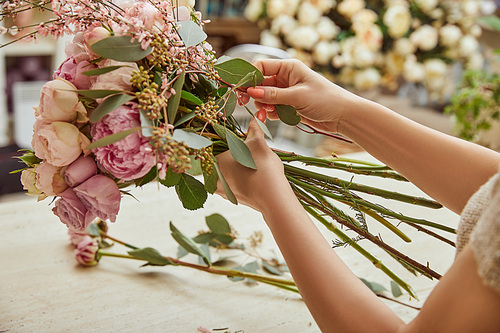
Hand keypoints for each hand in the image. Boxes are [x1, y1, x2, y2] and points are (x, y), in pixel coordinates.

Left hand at [215, 118, 288, 210]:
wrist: (273, 196)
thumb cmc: (262, 167)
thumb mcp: (258, 143)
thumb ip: (255, 128)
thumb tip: (258, 114)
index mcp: (214, 160)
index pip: (209, 146)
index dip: (218, 140)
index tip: (225, 137)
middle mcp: (213, 176)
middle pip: (214, 160)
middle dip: (223, 154)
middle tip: (237, 148)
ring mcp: (222, 190)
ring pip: (220, 174)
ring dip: (228, 168)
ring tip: (243, 162)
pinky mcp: (231, 198)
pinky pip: (228, 186)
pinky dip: (234, 180)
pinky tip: (245, 176)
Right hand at [246, 59, 361, 133]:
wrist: (343, 115)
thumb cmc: (325, 99)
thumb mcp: (297, 96)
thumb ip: (273, 95)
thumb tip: (251, 92)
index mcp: (288, 67)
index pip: (261, 66)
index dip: (249, 77)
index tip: (241, 90)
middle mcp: (285, 77)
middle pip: (259, 83)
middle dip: (253, 95)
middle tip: (244, 104)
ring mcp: (286, 92)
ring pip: (264, 97)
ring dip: (262, 106)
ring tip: (266, 115)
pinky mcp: (288, 105)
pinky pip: (272, 108)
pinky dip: (270, 113)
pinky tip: (274, 118)